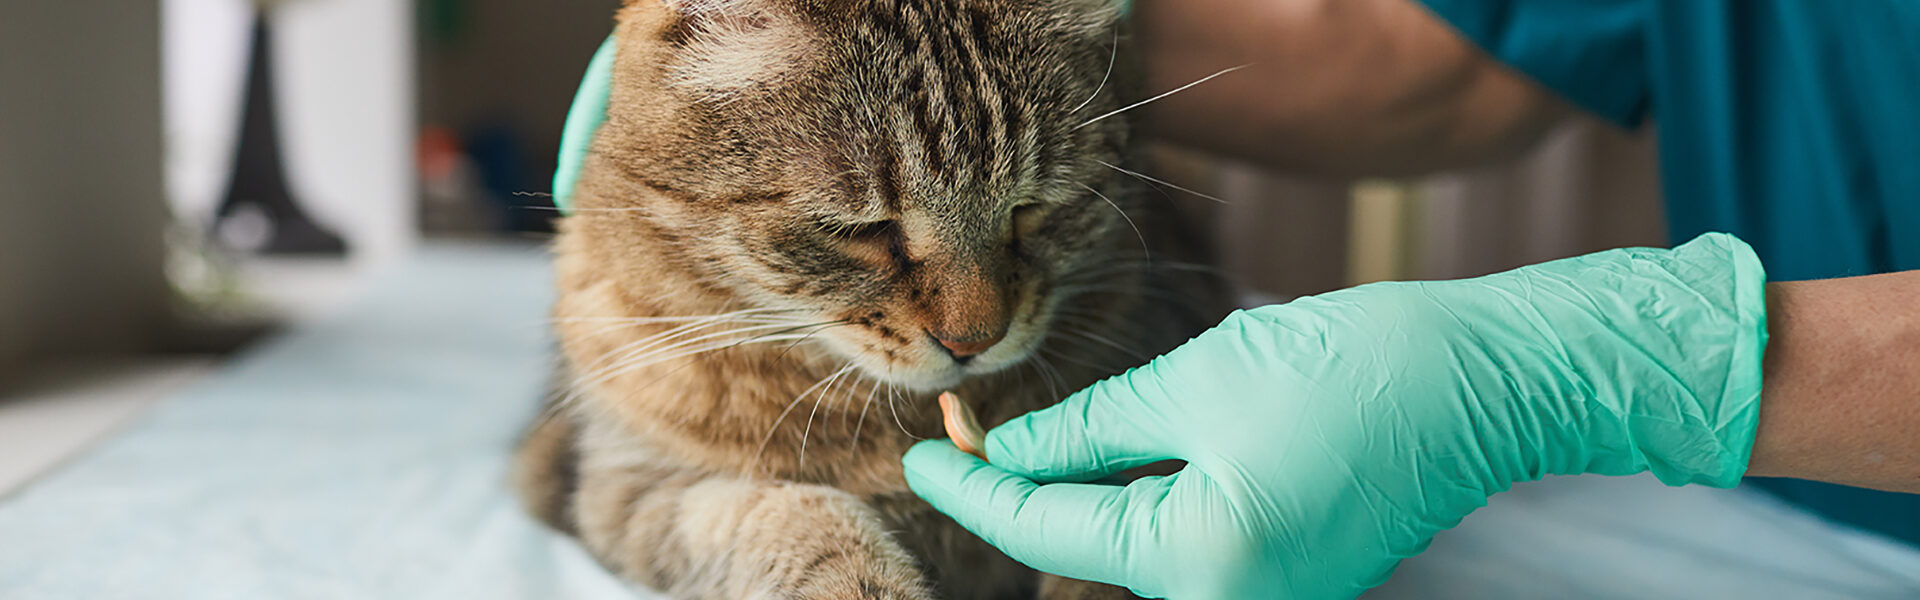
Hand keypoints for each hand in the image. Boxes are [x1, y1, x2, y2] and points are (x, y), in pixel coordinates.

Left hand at [903, 234, 1768, 598]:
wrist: (1488, 377)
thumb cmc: (1351, 366)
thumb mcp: (1195, 382)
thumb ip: (1087, 429)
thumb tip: (1006, 451)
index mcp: (1199, 561)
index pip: (1045, 530)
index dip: (972, 487)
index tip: (921, 453)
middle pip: (1093, 551)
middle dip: (1029, 493)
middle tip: (971, 429)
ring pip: (1142, 549)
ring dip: (1093, 496)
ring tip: (1048, 435)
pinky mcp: (1300, 577)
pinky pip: (1196, 547)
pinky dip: (1152, 503)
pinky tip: (1136, 451)